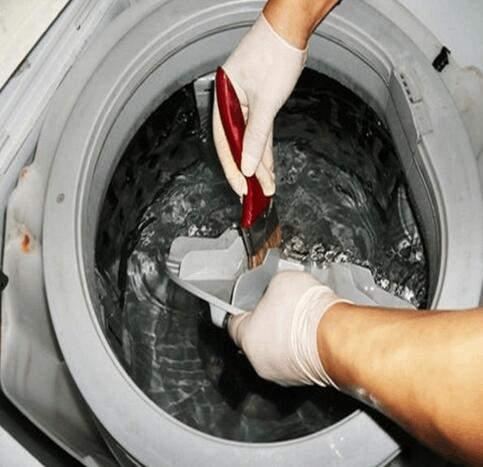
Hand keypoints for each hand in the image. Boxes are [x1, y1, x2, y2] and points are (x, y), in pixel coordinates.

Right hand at [213, 14, 305, 196]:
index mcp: (224, 100)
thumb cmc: (274, 55)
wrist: (290, 33)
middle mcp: (232, 105)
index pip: (223, 142)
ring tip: (266, 187)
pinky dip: (266, 151)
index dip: (232, 167)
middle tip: (255, 194)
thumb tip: (248, 166)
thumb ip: (256, 137)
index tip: (241, 188)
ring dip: (259, 164)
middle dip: (248, 171)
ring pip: (251, 143)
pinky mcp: (260, 106)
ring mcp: (246, 106)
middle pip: (237, 145)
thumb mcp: (266, 102)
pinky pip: (262, 135)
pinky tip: (269, 168)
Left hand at [228, 271, 349, 386]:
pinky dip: (304, 349)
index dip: (241, 310)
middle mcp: (261, 361)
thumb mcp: (281, 281)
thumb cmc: (307, 313)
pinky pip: (299, 360)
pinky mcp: (307, 379)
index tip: (247, 304)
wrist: (338, 336)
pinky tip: (315, 333)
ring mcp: (284, 374)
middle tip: (282, 307)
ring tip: (302, 320)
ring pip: (278, 352)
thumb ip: (270, 289)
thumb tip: (275, 289)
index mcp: (247, 337)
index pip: (233, 323)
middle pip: (256, 339)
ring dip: (287, 338)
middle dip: (268, 323)